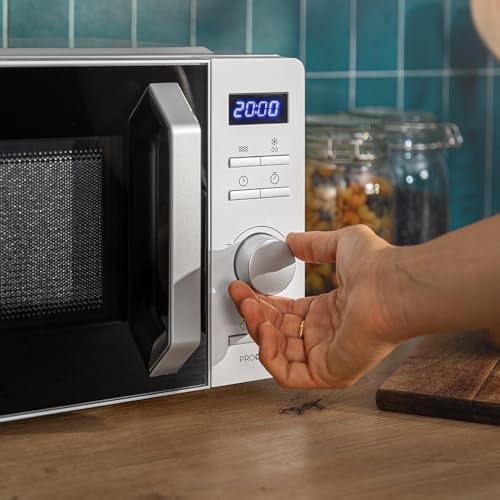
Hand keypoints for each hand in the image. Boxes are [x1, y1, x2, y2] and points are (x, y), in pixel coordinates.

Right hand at [229, 226, 403, 388]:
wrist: (392, 287)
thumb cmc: (378, 267)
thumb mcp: (340, 245)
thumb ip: (313, 244)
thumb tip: (292, 240)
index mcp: (329, 311)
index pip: (286, 313)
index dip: (264, 302)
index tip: (246, 288)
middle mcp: (327, 335)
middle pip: (277, 332)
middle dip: (254, 314)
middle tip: (240, 295)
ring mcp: (327, 355)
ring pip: (278, 353)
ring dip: (258, 331)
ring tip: (249, 308)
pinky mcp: (328, 372)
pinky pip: (288, 374)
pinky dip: (270, 356)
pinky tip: (265, 331)